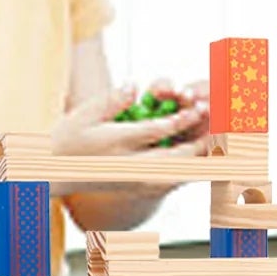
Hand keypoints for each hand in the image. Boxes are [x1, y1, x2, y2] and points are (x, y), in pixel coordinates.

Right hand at [49, 84, 207, 194]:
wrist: (54, 174)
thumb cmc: (67, 139)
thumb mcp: (82, 115)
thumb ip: (111, 100)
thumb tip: (136, 86)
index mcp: (117, 144)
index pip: (159, 130)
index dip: (184, 117)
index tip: (202, 106)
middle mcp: (131, 166)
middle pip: (178, 156)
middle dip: (202, 140)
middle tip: (222, 127)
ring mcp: (138, 181)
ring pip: (180, 173)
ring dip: (202, 158)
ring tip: (221, 145)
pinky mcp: (141, 189)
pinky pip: (175, 182)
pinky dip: (193, 170)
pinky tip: (206, 161)